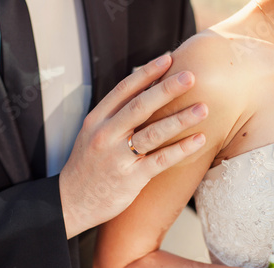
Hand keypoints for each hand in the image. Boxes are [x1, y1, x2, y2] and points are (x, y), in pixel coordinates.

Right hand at [59, 55, 207, 238]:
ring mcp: (118, 157)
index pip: (124, 90)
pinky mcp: (131, 178)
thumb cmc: (87, 166)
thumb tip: (143, 92)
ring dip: (180, 119)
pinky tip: (199, 140)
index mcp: (96, 120)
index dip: (147, 73)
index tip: (168, 58)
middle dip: (167, 89)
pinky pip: (160, 161)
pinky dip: (181, 149)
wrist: (71, 202)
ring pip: (153, 133)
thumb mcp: (92, 135)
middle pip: (140, 106)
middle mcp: (106, 135)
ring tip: (203, 108)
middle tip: (191, 76)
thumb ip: (114, 115)